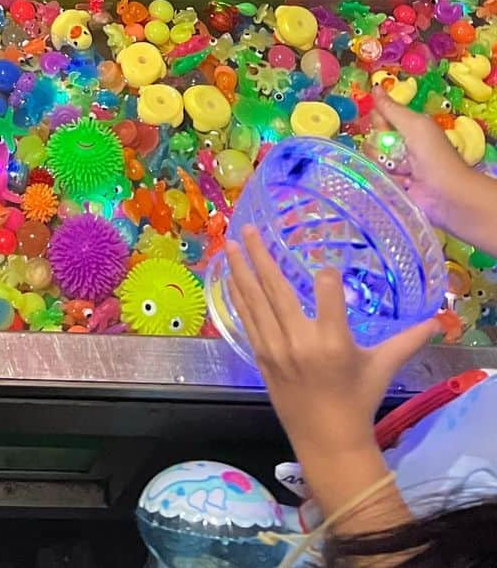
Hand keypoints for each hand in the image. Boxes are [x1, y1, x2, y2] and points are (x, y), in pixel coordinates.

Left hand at [226, 225, 435, 462]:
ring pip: (254, 301)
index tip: (326, 267)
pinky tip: (232, 277)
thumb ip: (407, 340)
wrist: (328, 442)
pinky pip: (247, 320)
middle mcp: (300, 341)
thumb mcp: (382, 367)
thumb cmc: (358, 401)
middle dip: (260, 255)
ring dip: (241, 269)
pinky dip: (238, 297)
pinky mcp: (261, 358)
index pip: (326, 290)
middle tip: (247, 226)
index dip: (326, 275)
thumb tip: (438, 321)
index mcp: (333, 341)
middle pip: (276, 288)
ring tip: (230, 242)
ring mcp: (276, 349)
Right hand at [370, 88, 476, 232]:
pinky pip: (376, 175)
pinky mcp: (394, 182)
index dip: (378, 121)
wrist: (447, 194)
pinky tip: (399, 181)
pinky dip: (386, 178)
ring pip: (372, 157)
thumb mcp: (414, 125)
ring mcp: (397, 164)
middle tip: (392, 152)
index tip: (384, 126)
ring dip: (382, 163)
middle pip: (373, 137)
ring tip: (397, 170)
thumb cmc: (434, 155)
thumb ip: (391, 109)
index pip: (380, 117)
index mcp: (409, 126)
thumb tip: (375, 86)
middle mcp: (402, 143)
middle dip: (378, 144)